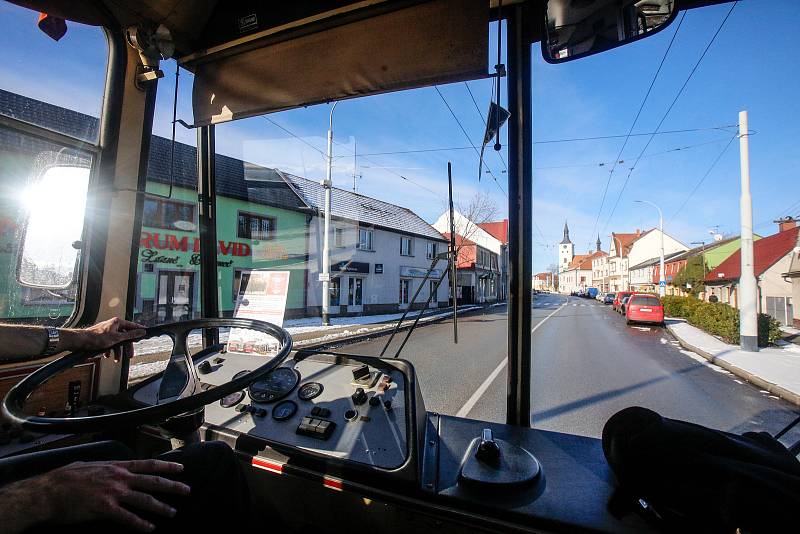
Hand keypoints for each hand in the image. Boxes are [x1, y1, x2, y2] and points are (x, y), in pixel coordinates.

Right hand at [37, 459, 189, 530]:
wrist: (48, 491)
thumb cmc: (65, 478)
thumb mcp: (90, 465)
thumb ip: (107, 468)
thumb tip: (114, 467)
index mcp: (116, 466)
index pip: (148, 464)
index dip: (166, 466)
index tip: (181, 468)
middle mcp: (119, 477)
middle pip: (152, 481)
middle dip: (172, 486)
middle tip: (187, 490)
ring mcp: (113, 492)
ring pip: (144, 500)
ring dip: (161, 507)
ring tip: (172, 512)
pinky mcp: (104, 508)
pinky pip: (127, 518)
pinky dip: (140, 524)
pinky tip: (149, 529)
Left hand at [63, 317, 145, 361]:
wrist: (81, 342)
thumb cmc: (96, 338)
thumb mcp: (117, 338)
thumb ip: (131, 335)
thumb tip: (142, 331)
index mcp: (117, 322)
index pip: (132, 326)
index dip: (139, 330)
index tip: (145, 333)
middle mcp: (113, 325)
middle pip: (125, 336)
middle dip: (126, 347)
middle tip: (129, 355)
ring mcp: (108, 331)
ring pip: (117, 342)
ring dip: (117, 351)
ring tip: (116, 359)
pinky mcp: (102, 337)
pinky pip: (110, 344)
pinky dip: (110, 350)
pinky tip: (108, 355)